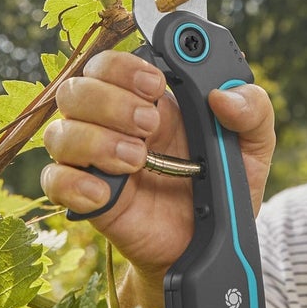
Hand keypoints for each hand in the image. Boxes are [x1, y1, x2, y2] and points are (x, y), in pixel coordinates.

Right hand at [41, 49, 275, 283]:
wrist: (211, 244)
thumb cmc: (224, 187)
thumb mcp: (253, 146)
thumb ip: (254, 110)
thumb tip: (224, 96)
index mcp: (149, 100)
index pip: (111, 63)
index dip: (124, 66)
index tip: (156, 84)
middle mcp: (114, 123)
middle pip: (77, 88)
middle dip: (110, 101)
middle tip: (150, 126)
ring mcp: (97, 160)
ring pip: (59, 132)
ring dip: (95, 140)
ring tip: (137, 160)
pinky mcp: (88, 197)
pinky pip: (53, 180)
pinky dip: (73, 183)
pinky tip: (105, 193)